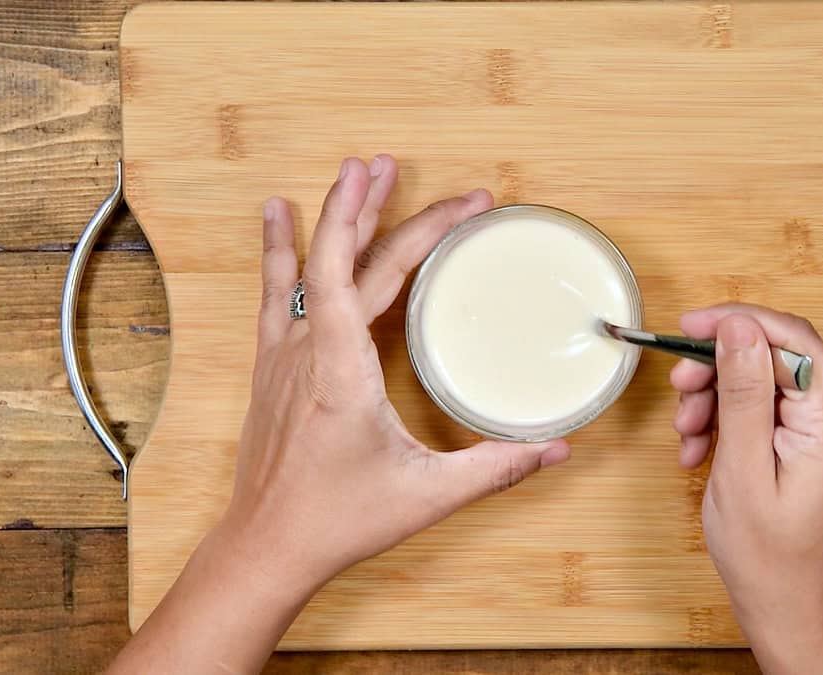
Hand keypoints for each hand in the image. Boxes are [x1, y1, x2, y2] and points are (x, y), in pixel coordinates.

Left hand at [111, 156, 569, 673]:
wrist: (265, 546)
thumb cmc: (336, 521)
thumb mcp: (426, 496)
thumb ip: (495, 467)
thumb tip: (557, 447)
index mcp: (340, 369)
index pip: (369, 271)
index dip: (415, 228)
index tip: (459, 203)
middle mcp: (305, 349)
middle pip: (350, 259)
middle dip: (393, 211)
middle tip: (440, 184)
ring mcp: (283, 354)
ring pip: (308, 264)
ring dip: (338, 214)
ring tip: (361, 168)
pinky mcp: (273, 365)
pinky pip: (277, 289)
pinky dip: (282, 247)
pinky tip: (279, 214)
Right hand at [670, 305, 822, 674]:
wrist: (790, 603)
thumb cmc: (767, 555)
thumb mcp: (741, 469)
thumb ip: (743, 392)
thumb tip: (738, 327)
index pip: (791, 338)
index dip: (735, 324)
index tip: (686, 328)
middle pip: (779, 355)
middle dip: (721, 369)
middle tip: (679, 393)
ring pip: (771, 378)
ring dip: (721, 397)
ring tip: (688, 435)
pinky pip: (774, 404)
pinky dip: (734, 417)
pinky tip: (704, 447)